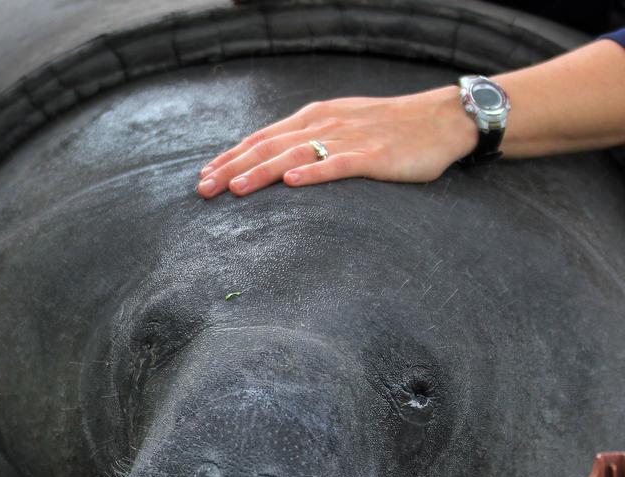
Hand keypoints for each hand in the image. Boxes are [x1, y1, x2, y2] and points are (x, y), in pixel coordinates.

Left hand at [196, 86, 476, 198]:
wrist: (441, 119)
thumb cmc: (388, 127)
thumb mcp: (339, 126)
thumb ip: (307, 140)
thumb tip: (270, 163)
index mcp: (313, 117)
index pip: (261, 138)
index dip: (230, 157)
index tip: (203, 176)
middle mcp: (324, 124)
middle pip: (269, 147)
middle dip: (232, 168)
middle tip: (204, 190)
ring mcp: (349, 138)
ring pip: (296, 155)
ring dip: (262, 172)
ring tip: (235, 188)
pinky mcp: (374, 154)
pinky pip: (339, 163)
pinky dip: (314, 172)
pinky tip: (293, 182)